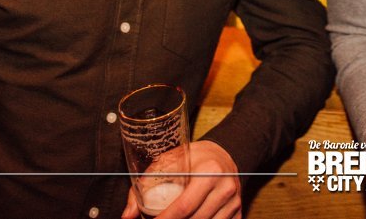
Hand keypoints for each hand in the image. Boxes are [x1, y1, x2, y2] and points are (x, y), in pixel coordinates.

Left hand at [121, 140, 240, 218]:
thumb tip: (127, 216)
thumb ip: (145, 186)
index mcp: (209, 172)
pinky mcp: (238, 211)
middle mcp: (225, 187)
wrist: (224, 153)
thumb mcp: (168, 162)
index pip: (183, 207)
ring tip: (176, 218)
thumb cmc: (193, 157)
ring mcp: (234, 201)